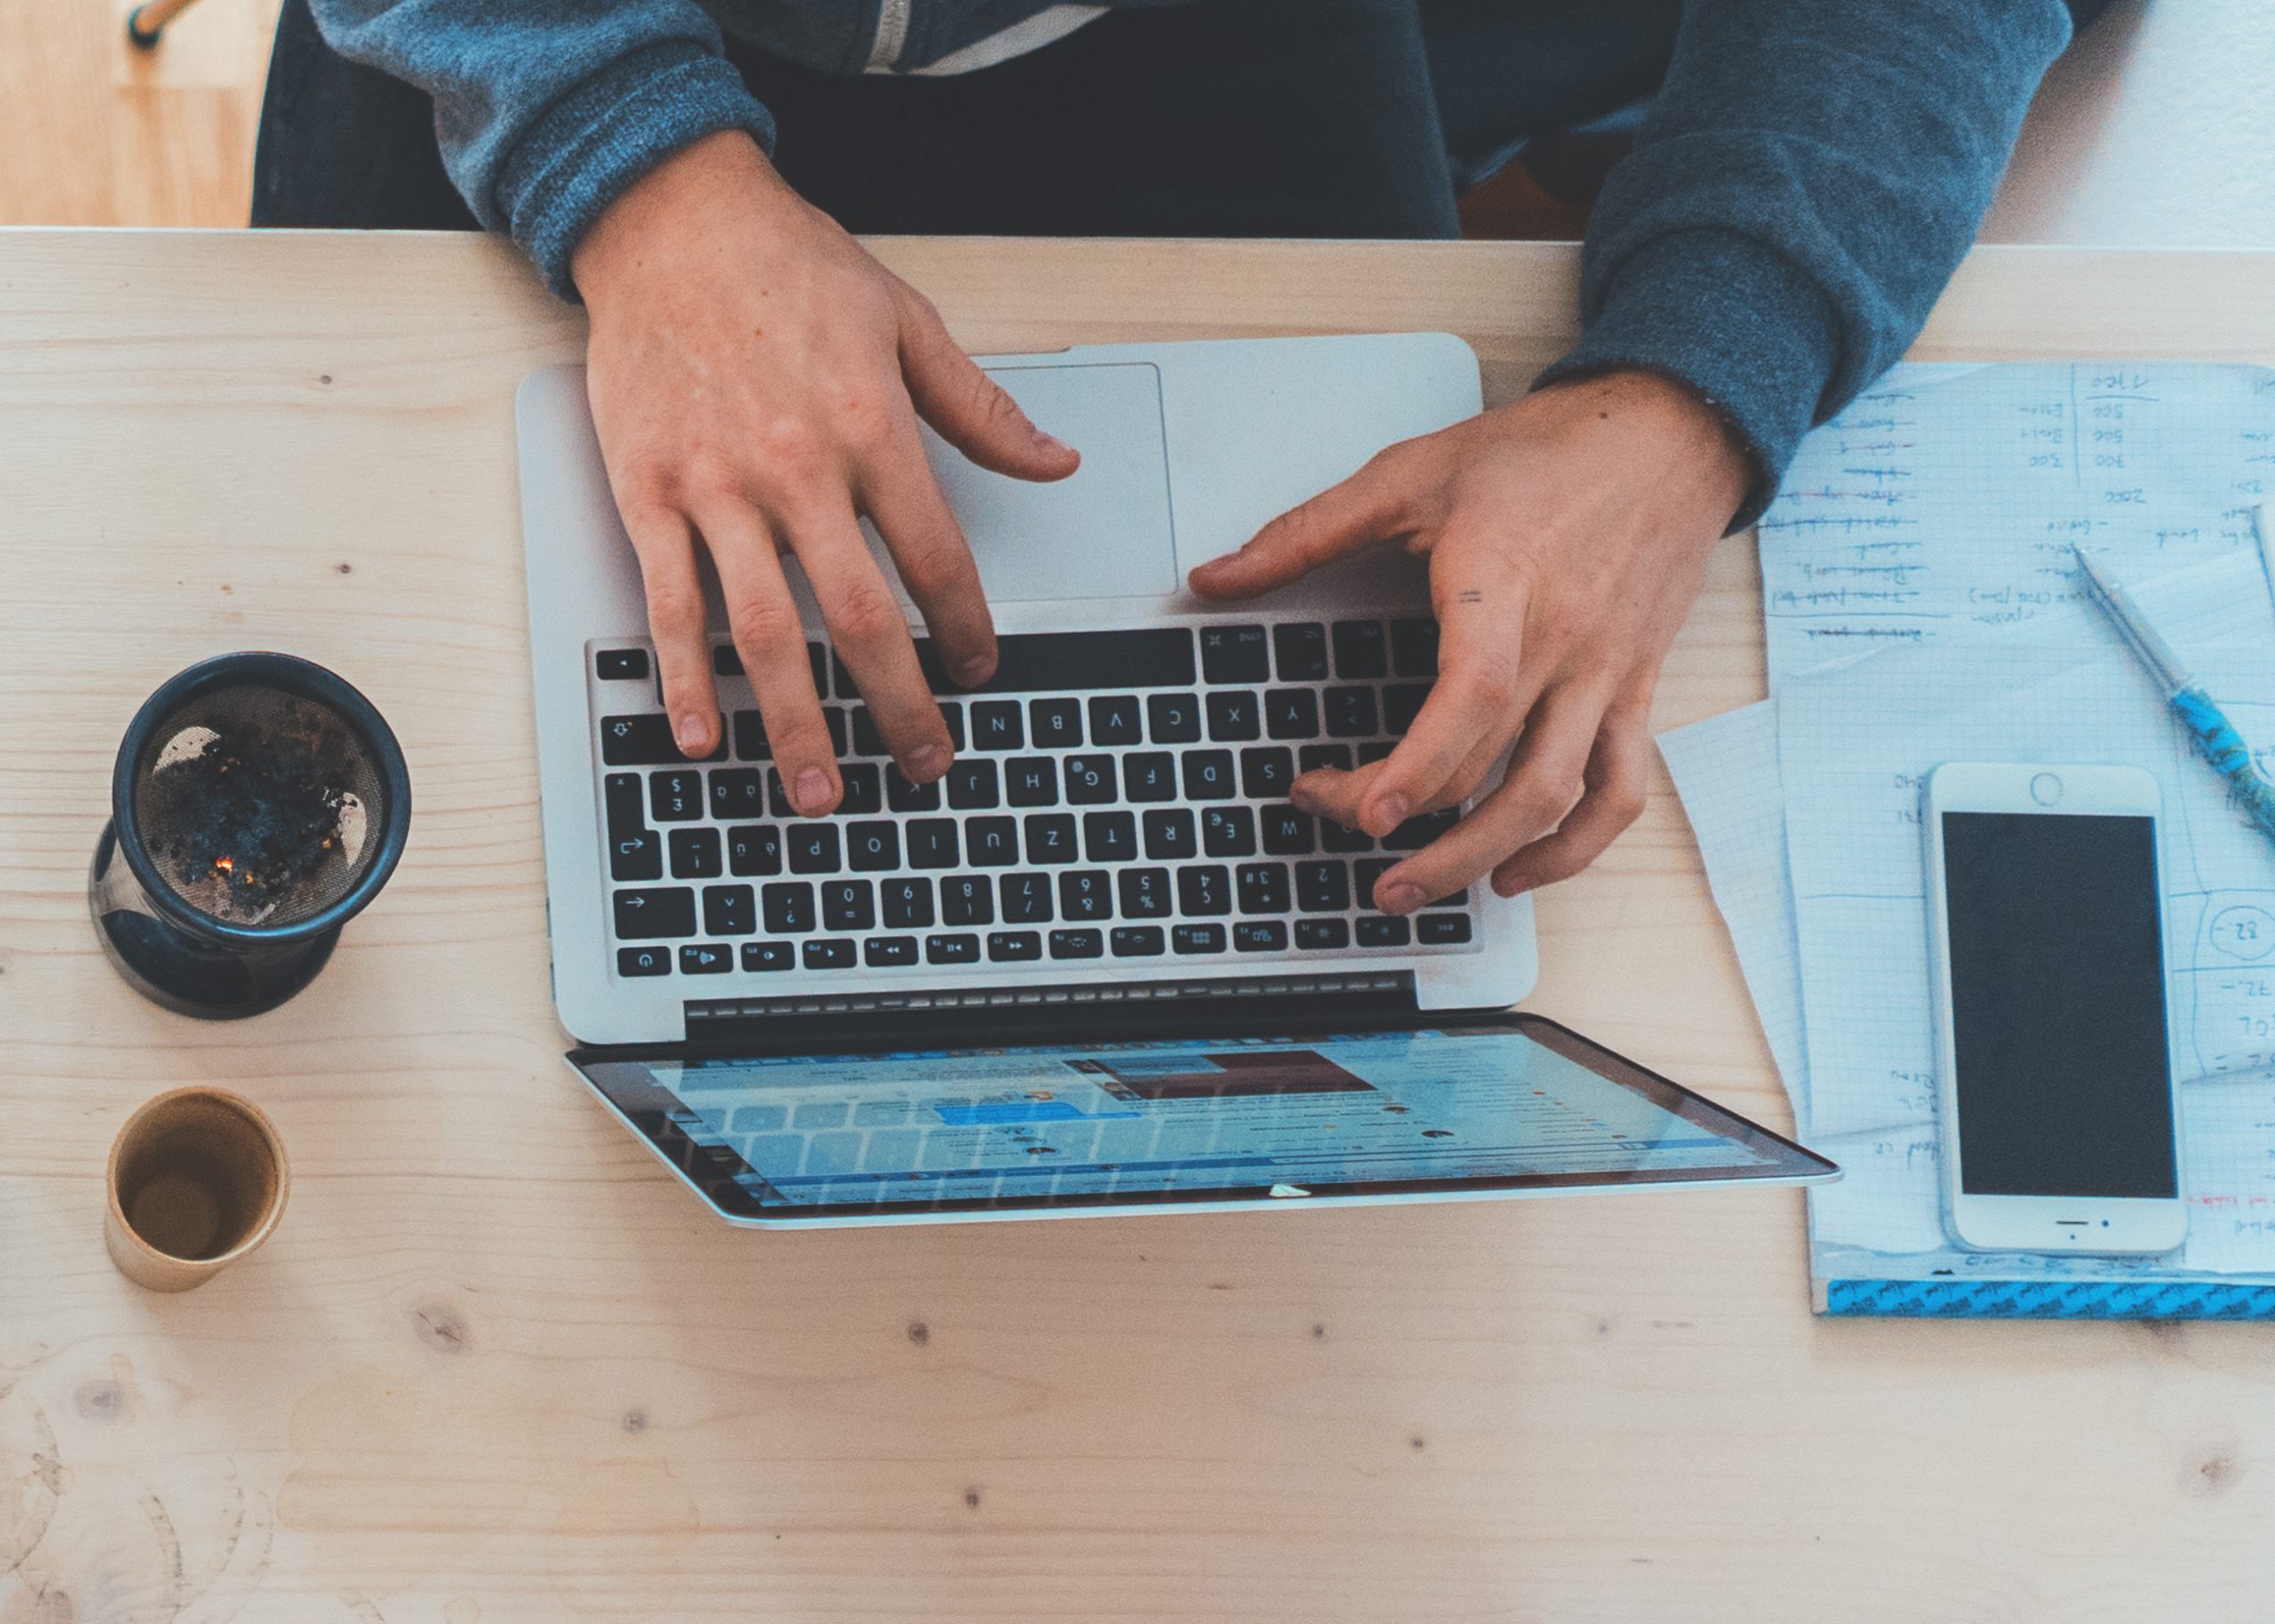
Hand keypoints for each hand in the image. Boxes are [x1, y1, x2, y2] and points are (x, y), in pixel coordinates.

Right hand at [572, 131, 1079, 811]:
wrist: (668, 218)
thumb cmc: (788, 265)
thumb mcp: (907, 321)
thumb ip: (982, 407)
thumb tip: (1056, 461)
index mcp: (870, 429)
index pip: (935, 556)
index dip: (965, 625)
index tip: (980, 668)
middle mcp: (796, 469)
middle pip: (862, 617)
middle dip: (899, 705)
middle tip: (924, 763)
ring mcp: (716, 488)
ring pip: (767, 631)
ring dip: (796, 723)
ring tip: (823, 791)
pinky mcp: (648, 493)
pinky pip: (671, 603)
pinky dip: (687, 677)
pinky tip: (705, 737)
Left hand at [1190, 369, 1748, 910]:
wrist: (1665, 434)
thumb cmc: (1541, 453)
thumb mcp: (1410, 472)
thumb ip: (1305, 533)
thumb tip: (1212, 578)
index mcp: (1504, 584)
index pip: (1473, 696)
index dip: (1419, 766)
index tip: (1363, 811)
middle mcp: (1564, 642)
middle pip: (1495, 767)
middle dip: (1410, 820)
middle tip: (1339, 831)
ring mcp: (1604, 676)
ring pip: (1557, 798)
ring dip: (1485, 859)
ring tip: (1414, 889)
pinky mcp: (1633, 692)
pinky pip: (1618, 792)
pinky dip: (1573, 849)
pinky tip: (1515, 871)